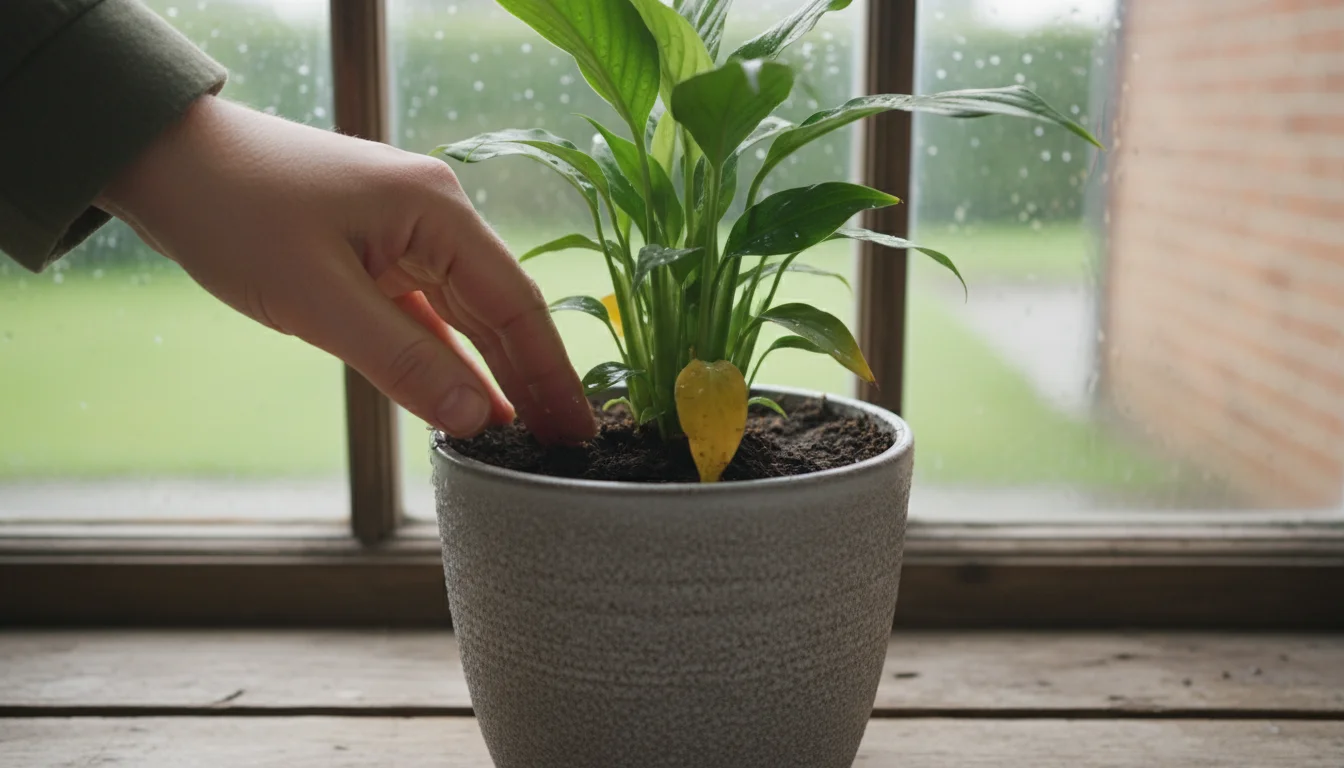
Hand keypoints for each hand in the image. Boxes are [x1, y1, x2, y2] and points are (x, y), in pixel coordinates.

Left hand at [96, 95, 595, 443]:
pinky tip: (472, 400)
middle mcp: (437, 219)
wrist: (168, 163)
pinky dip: (449, 359)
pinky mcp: (379, 255)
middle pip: (502, 312)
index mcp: (438, 213)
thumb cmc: (237, 213)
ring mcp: (409, 236)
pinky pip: (429, 316)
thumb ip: (403, 361)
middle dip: (535, 380)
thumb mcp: (318, 299)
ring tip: (532, 436)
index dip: (551, 372)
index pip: (516, 303)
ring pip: (468, 318)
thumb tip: (477, 419)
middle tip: (568, 449)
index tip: (579, 430)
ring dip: (496, 374)